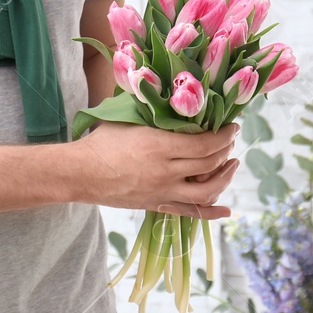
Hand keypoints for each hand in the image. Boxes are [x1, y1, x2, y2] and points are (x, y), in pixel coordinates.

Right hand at [71, 120, 239, 218]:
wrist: (80, 173)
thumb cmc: (101, 141)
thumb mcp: (128, 119)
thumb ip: (153, 113)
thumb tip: (175, 100)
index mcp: (159, 147)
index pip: (204, 144)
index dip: (224, 136)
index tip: (232, 127)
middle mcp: (165, 172)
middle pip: (209, 164)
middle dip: (226, 150)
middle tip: (230, 140)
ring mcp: (162, 192)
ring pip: (206, 191)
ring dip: (225, 177)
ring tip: (231, 165)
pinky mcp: (157, 205)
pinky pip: (190, 212)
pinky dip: (211, 212)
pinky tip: (226, 209)